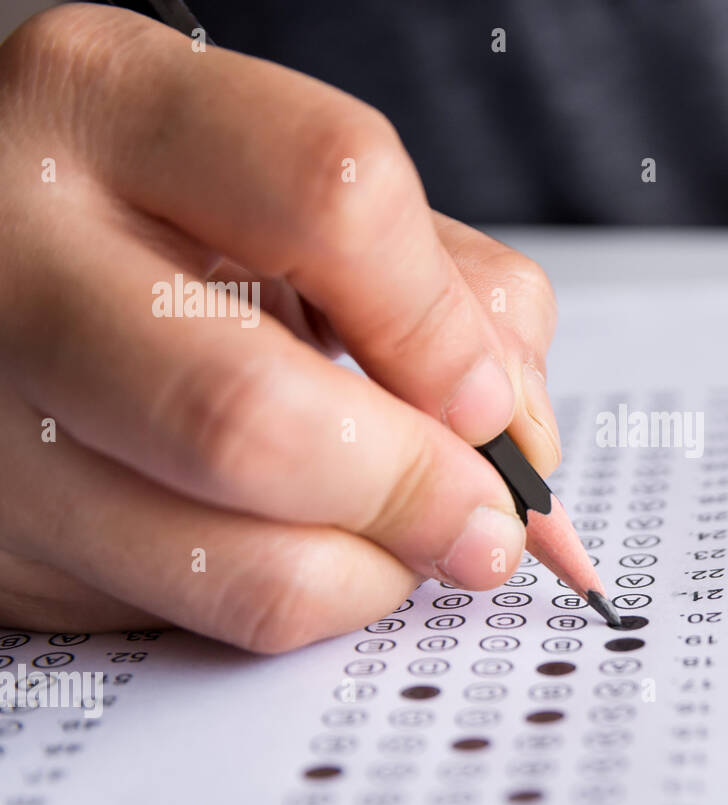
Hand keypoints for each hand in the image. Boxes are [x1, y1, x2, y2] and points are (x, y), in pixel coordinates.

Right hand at [0, 4, 561, 651]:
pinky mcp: (4, 543)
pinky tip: (308, 542)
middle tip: (484, 517)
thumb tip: (522, 436)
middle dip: (414, 490)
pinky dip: (299, 600)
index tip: (489, 403)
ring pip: (225, 559)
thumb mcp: (295, 194)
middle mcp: (18, 258)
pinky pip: (194, 618)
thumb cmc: (167, 217)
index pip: (333, 200)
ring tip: (406, 534)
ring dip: (370, 570)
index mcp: (116, 108)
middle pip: (252, 416)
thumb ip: (439, 284)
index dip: (442, 327)